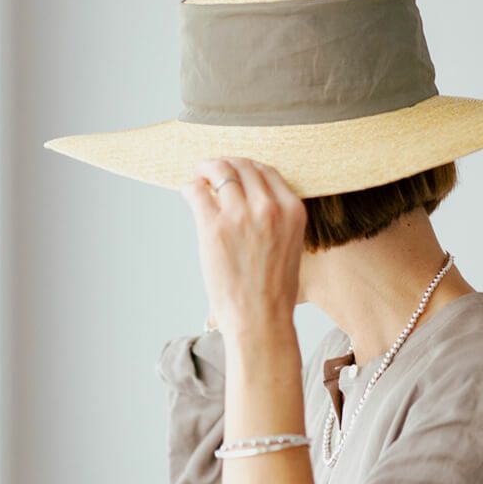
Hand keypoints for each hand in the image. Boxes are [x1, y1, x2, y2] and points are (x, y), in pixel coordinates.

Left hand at [180, 157, 306, 345]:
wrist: (261, 319)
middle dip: (224, 164)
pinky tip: (190, 193)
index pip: (266, 170)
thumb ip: (276, 217)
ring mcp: (241, 215)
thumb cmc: (273, 289)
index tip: (234, 170)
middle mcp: (269, 207)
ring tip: (198, 178)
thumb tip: (248, 197)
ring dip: (205, 170)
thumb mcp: (289, 244)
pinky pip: (197, 192)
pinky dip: (191, 187)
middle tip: (211, 170)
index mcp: (292, 210)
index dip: (246, 166)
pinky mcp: (214, 227)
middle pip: (242, 166)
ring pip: (219, 172)